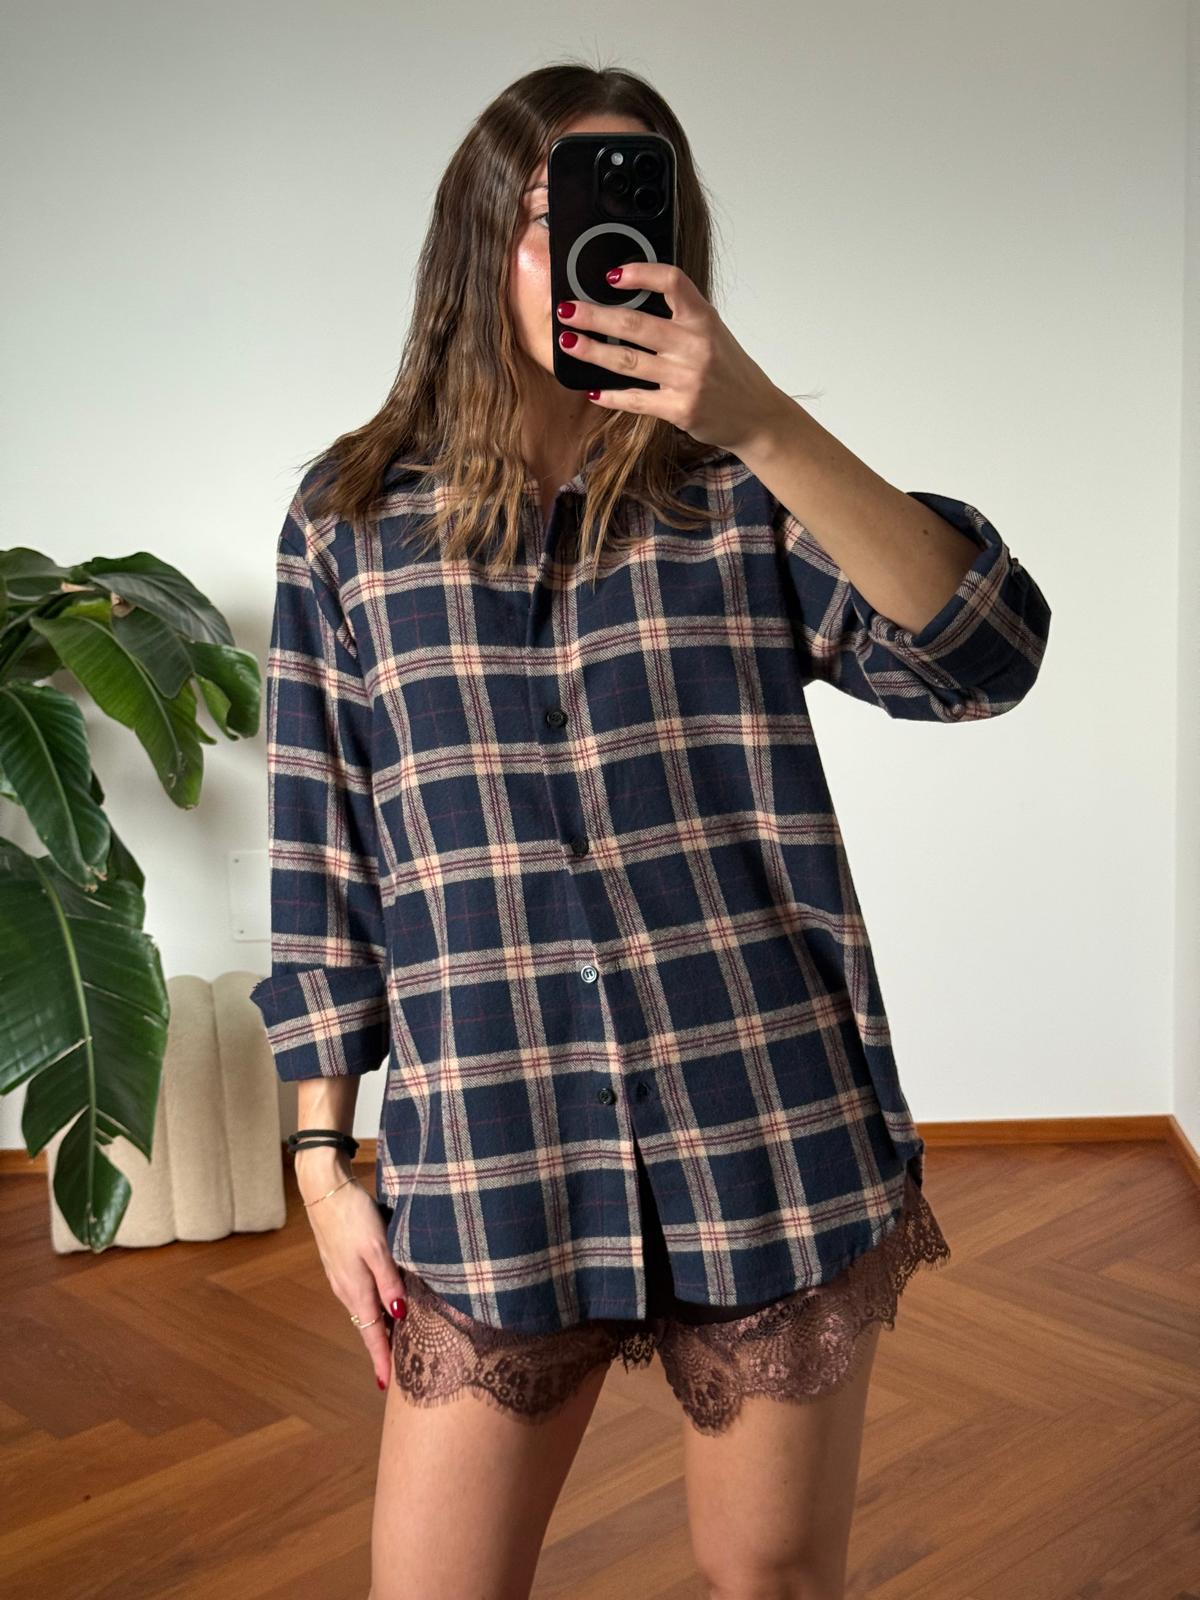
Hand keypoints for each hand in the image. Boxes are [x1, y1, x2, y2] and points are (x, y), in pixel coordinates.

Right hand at [294, 1148, 407, 1392]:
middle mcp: (347, 1289)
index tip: (389, 1386)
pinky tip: (386, 1305)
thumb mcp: (378, 1247)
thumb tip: (400, 1317)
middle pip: (369, 1326)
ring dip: (380, 1328)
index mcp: (356, 1289)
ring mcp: (342, 1277)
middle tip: (400, 1370)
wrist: (324, 1190)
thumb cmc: (354, 1215)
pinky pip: (361, 1295)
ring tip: (398, 1343)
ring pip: (365, 1310)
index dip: (382, 1359)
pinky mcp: (342, 1264)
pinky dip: (374, 1307)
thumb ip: (390, 1282)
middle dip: (383, 1348)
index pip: (372, 1334)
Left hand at [556, 261, 789, 457]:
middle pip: (634, 323)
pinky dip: (611, 396)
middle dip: (594, 315)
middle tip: (566, 310)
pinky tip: (593, 390)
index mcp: (703, 319)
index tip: (612, 274)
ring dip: (592, 351)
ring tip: (567, 342)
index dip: (640, 273)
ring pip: (627, 360)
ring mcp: (686, 378)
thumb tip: (631, 303)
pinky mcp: (679, 408)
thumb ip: (679, 319)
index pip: (672, 282)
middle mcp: (695, 345)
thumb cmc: (730, 372)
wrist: (755, 415)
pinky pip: (635, 399)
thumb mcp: (712, 334)